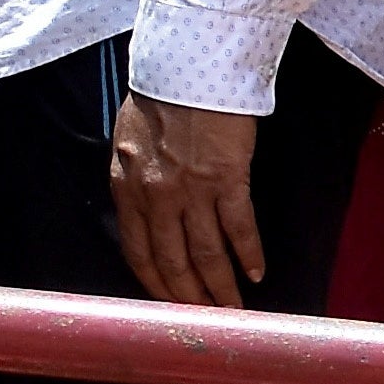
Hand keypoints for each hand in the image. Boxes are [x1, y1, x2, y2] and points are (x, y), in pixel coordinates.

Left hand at [104, 92, 264, 310]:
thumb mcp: (129, 141)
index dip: (155, 284)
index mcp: (126, 188)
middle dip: (188, 296)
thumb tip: (148, 213)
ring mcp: (191, 190)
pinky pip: (238, 228)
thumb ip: (134, 180)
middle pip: (172, 262)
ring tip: (232, 309)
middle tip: (204, 319)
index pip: (137, 253)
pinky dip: (248, 254)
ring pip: (205, 254)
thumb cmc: (162, 96)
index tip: (170, 302)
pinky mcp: (226, 178)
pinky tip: (256, 273)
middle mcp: (155, 197)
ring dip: (220, 287)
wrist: (191, 65)